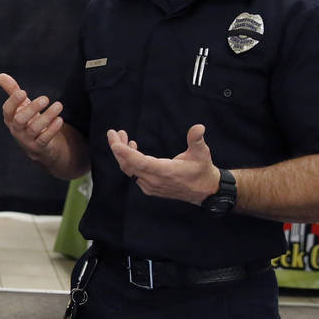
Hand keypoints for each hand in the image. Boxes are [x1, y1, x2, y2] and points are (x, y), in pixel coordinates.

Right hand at [0, 73, 65, 161]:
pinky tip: (59, 119)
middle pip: (20, 120)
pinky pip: (44, 139)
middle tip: (45, 98)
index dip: (14, 101)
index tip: (24, 92)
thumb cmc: (28, 120)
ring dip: (47, 116)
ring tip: (58, 105)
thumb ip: (12, 90)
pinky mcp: (38, 147)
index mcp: (10, 119)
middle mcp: (16, 130)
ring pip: (34, 129)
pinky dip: (52, 129)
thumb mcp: (21, 105)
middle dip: (32, 109)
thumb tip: (1, 75)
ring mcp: (27, 140)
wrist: (38, 145)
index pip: (7, 110)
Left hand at [106, 124, 220, 205]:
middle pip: (128, 165)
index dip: (125, 153)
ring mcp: (150, 186)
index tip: (114, 142)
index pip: (140, 163)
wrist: (205, 191)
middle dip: (118, 148)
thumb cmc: (202, 170)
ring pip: (129, 170)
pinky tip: (132, 148)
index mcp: (165, 172)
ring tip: (122, 136)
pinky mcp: (149, 188)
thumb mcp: (202, 154)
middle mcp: (155, 181)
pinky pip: (133, 174)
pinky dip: (128, 161)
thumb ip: (197, 140)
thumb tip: (199, 127)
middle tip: (113, 132)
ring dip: (122, 154)